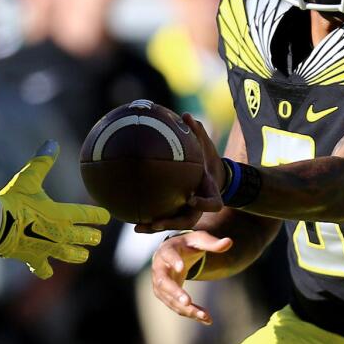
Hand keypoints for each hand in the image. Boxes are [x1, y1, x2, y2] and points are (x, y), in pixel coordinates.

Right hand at [0, 140, 110, 278]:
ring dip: (77, 255)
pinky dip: (45, 270)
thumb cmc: (13, 200)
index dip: (99, 216)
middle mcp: (60, 235)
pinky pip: (42, 268)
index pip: (87, 215)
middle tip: (96, 237)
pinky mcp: (34, 259)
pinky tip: (47, 272)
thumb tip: (52, 143)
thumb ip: (42, 162)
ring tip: (83, 255)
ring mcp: (48, 249)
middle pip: (83, 238)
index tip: (106, 217)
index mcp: (62, 215)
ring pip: (70, 256)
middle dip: (91, 237)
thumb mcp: (28, 178)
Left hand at [135, 114, 225, 232]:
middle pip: (188, 221)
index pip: (212, 204)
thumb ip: (199, 134)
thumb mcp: (207, 147)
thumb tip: (187, 115)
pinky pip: (163, 217)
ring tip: (137, 227)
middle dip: (171, 222)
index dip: (202, 204)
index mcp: (211, 194)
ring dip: (155, 227)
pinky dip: (149, 219)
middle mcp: (199, 208)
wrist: (213, 176)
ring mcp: (188, 213)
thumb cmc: (208, 160)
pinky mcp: (177, 213)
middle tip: (156, 222)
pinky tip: (129, 216)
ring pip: (172, 224)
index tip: (190, 198)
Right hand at [150, 231, 232, 324]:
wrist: (175, 253)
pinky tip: (205, 318)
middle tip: (187, 302)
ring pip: (170, 299)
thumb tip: (229, 242)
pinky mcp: (165, 295)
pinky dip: (190, 313)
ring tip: (204, 315)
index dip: (173, 261)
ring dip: (186, 309)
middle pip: (164, 282)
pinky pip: (176, 306)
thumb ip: (213, 243)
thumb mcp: (200, 240)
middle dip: (175, 293)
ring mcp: (160, 283)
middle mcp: (159, 267)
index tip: (181, 268)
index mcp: (167, 250)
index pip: (168, 255)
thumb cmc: (187, 245)